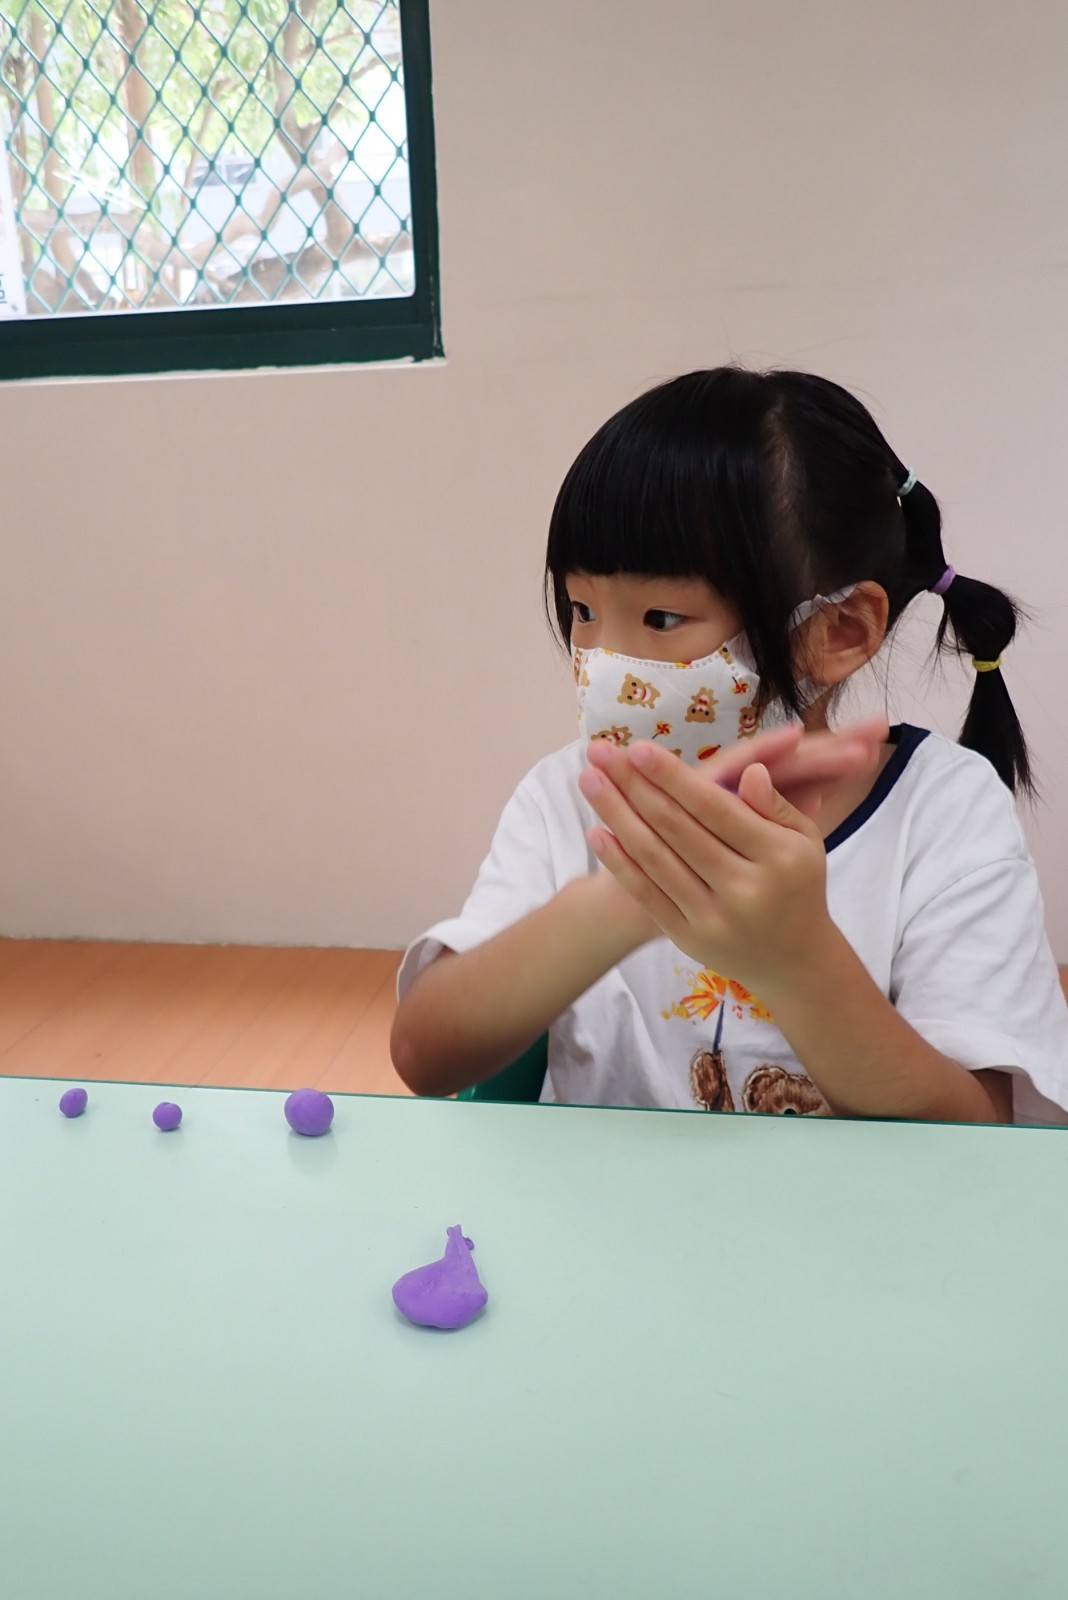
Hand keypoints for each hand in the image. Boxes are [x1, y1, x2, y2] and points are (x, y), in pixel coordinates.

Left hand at [576, 722, 884, 991]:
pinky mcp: (689, 938)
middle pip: (676, 828)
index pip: (715, 808)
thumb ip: (775, 806)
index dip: (673, 777)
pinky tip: (596, 832)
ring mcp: (712, 917)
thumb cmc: (796, 884)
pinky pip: (648, 894)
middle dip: (633, 785)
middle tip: (599, 752)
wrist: (793, 961)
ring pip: (655, 858)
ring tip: (588, 780)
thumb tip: (751, 770)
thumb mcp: (804, 841)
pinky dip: (619, 864)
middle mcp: (743, 888)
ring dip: (616, 815)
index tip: (638, 748)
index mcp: (777, 857)